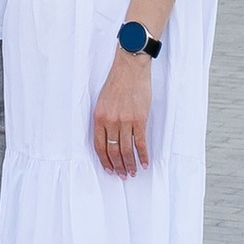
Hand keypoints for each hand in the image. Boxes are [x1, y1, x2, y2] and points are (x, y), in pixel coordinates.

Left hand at [91, 52, 153, 176]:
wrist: (130, 68)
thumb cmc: (117, 82)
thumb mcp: (103, 101)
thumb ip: (104, 120)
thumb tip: (108, 139)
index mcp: (99, 117)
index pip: (99, 146)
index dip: (104, 161)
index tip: (109, 170)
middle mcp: (111, 121)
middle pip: (113, 151)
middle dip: (118, 166)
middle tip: (123, 176)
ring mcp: (125, 121)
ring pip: (127, 150)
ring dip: (130, 164)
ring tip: (133, 172)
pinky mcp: (140, 119)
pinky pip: (141, 143)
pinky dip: (143, 155)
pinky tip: (145, 163)